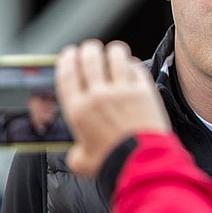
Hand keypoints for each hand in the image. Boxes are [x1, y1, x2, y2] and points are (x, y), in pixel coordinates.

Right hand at [56, 39, 171, 176]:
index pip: (67, 73)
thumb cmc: (112, 163)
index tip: (69, 53)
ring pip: (116, 55)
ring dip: (113, 51)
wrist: (142, 163)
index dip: (67, 59)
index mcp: (78, 110)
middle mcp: (98, 95)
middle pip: (89, 57)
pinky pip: (136, 67)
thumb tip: (78, 149)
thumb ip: (75, 151)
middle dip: (89, 49)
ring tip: (114, 54)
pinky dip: (132, 64)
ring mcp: (123, 90)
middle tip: (91, 50)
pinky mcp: (144, 90)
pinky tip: (132, 68)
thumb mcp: (81, 161)